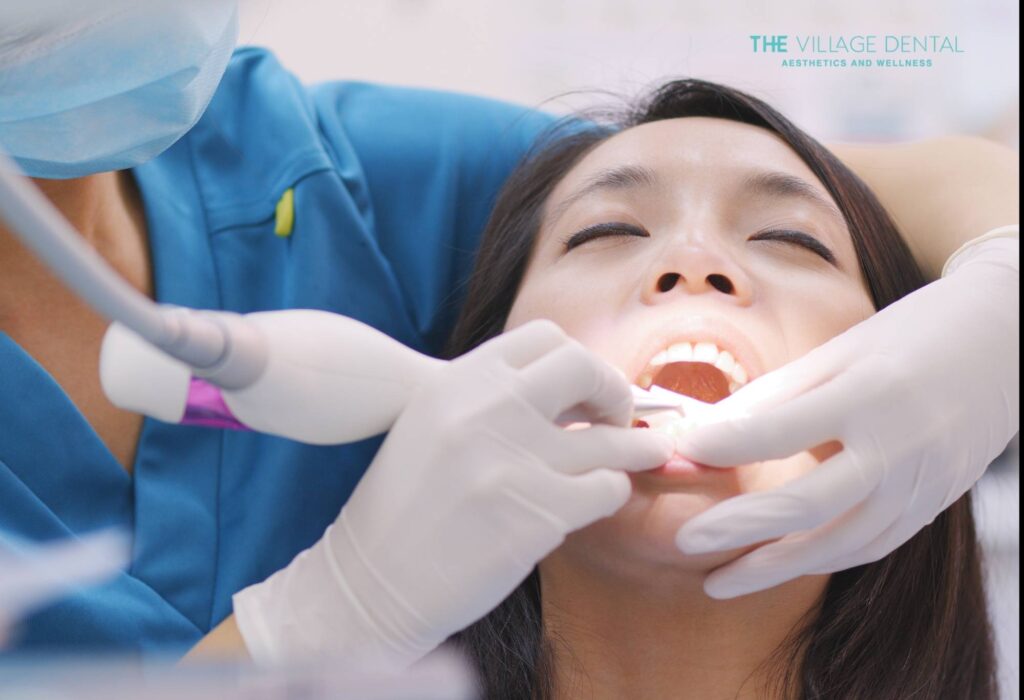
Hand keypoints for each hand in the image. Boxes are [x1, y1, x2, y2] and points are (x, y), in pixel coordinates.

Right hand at [232, 320, 671, 663]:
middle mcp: (487, 409)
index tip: (586, 388)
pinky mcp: (538, 515)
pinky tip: (602, 497)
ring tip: (651, 451)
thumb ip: (489, 400)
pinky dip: (613, 492)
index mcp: (457, 381)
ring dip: (637, 446)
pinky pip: (607, 489)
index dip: (578, 360)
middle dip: (614, 389)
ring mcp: (515, 461)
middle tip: (621, 414)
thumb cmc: (402, 508)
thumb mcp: (431, 425)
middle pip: (583, 368)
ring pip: (609, 439)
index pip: (544, 338)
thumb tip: (569, 396)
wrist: (369, 584)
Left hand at [674, 235, 1018, 597]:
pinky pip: (872, 544)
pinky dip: (821, 557)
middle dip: (741, 527)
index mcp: (869, 392)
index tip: (684, 451)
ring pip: (841, 542)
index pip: (783, 429)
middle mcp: (900, 445)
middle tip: (688, 542)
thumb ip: (774, 395)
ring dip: (776, 566)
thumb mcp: (838, 351)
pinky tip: (779, 564)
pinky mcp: (934, 503)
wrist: (1002, 342)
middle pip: (809, 502)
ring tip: (721, 579)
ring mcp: (923, 482)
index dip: (728, 444)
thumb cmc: (908, 337)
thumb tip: (706, 430)